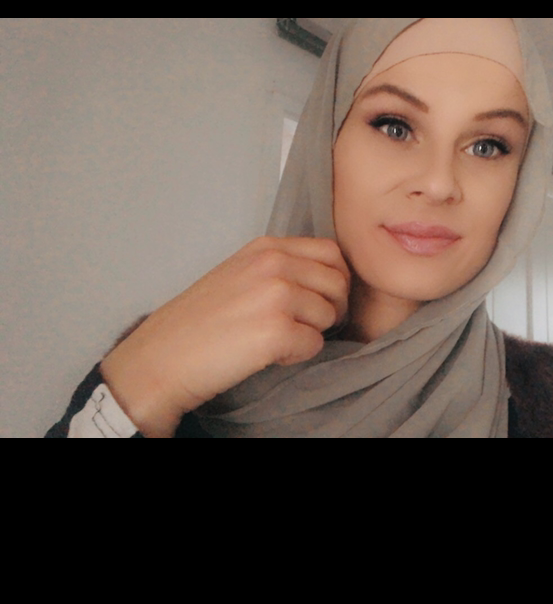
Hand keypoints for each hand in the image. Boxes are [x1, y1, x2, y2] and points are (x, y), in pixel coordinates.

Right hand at [100, 237, 350, 431]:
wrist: (163, 356)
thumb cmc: (198, 322)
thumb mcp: (239, 273)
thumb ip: (280, 267)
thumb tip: (325, 278)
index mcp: (266, 247)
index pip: (331, 252)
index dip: (332, 280)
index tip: (316, 299)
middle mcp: (274, 264)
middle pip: (339, 282)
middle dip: (330, 308)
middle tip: (303, 325)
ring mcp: (276, 295)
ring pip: (330, 315)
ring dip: (311, 333)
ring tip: (275, 339)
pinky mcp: (277, 331)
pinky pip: (315, 345)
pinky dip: (297, 356)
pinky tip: (267, 354)